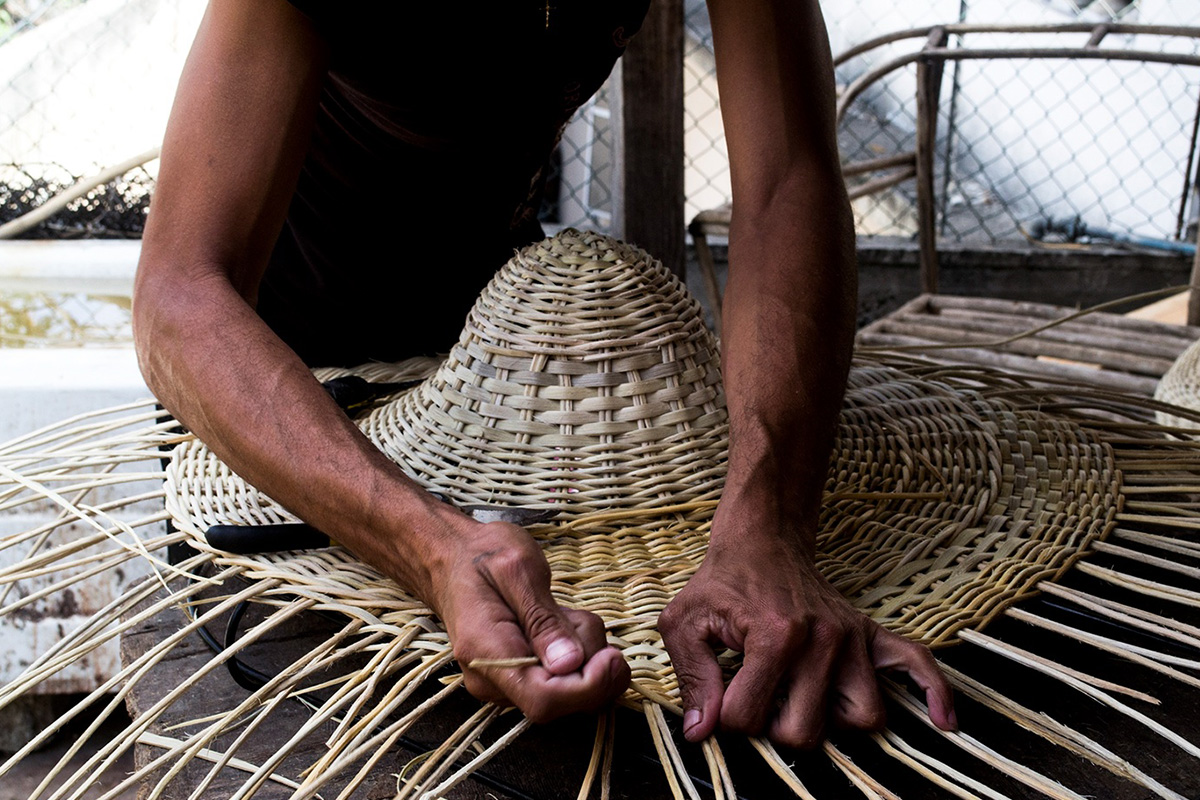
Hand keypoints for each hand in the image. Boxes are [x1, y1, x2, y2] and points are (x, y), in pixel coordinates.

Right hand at [428, 521, 629, 721]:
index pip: (544, 699)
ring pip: (570, 687)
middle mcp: (493, 681)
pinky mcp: (520, 680)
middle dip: (591, 660)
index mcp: (486, 652)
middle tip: (575, 614)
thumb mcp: (517, 569)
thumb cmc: (482, 555)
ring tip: (559, 610)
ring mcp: (504, 684)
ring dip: (584, 650)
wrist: (450, 557)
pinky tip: (556, 623)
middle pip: (564, 698)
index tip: (613, 657)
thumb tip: (570, 664)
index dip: (588, 687)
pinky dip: (576, 652)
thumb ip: (543, 618)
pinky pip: (564, 679)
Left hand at [659, 513, 954, 747]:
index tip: (722, 694)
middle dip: (773, 727)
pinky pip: (917, 666)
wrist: (761, 540)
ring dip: (829, 721)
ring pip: (861, 717)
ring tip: (802, 699)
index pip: (748, 718)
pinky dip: (934, 694)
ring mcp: (852, 637)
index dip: (726, 717)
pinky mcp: (870, 634)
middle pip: (805, 732)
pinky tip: (943, 720)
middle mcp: (822, 639)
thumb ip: (692, 678)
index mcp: (774, 636)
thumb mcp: (685, 622)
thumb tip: (701, 732)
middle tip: (760, 698)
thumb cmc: (721, 583)